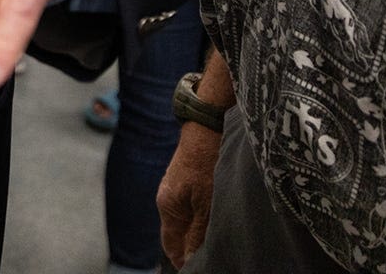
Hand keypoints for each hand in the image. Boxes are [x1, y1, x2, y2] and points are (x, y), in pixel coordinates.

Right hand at [159, 121, 222, 267]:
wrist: (206, 127)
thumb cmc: (206, 163)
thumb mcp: (205, 204)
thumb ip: (197, 233)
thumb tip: (190, 258)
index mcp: (167, 207)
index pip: (171, 246)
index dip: (183, 262)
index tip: (200, 268)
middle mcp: (168, 199)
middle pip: (177, 235)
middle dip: (191, 248)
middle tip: (213, 257)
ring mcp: (177, 189)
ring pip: (186, 221)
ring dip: (198, 233)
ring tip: (218, 241)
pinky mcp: (187, 181)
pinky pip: (191, 208)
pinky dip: (202, 218)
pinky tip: (217, 219)